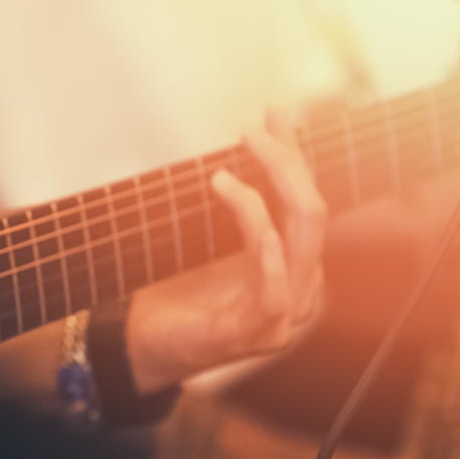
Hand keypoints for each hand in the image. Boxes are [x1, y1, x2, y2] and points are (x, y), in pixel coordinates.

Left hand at [126, 111, 326, 390]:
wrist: (147, 346)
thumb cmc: (183, 292)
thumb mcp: (214, 232)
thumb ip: (245, 185)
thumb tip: (264, 125)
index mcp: (297, 262)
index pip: (307, 196)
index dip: (293, 153)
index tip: (274, 112)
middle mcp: (301, 287)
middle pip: (312, 215)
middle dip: (286, 165)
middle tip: (251, 133)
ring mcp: (283, 316)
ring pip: (300, 245)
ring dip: (266, 199)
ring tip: (222, 174)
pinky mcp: (256, 335)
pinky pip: (275, 293)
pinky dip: (269, 257)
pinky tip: (260, 232)